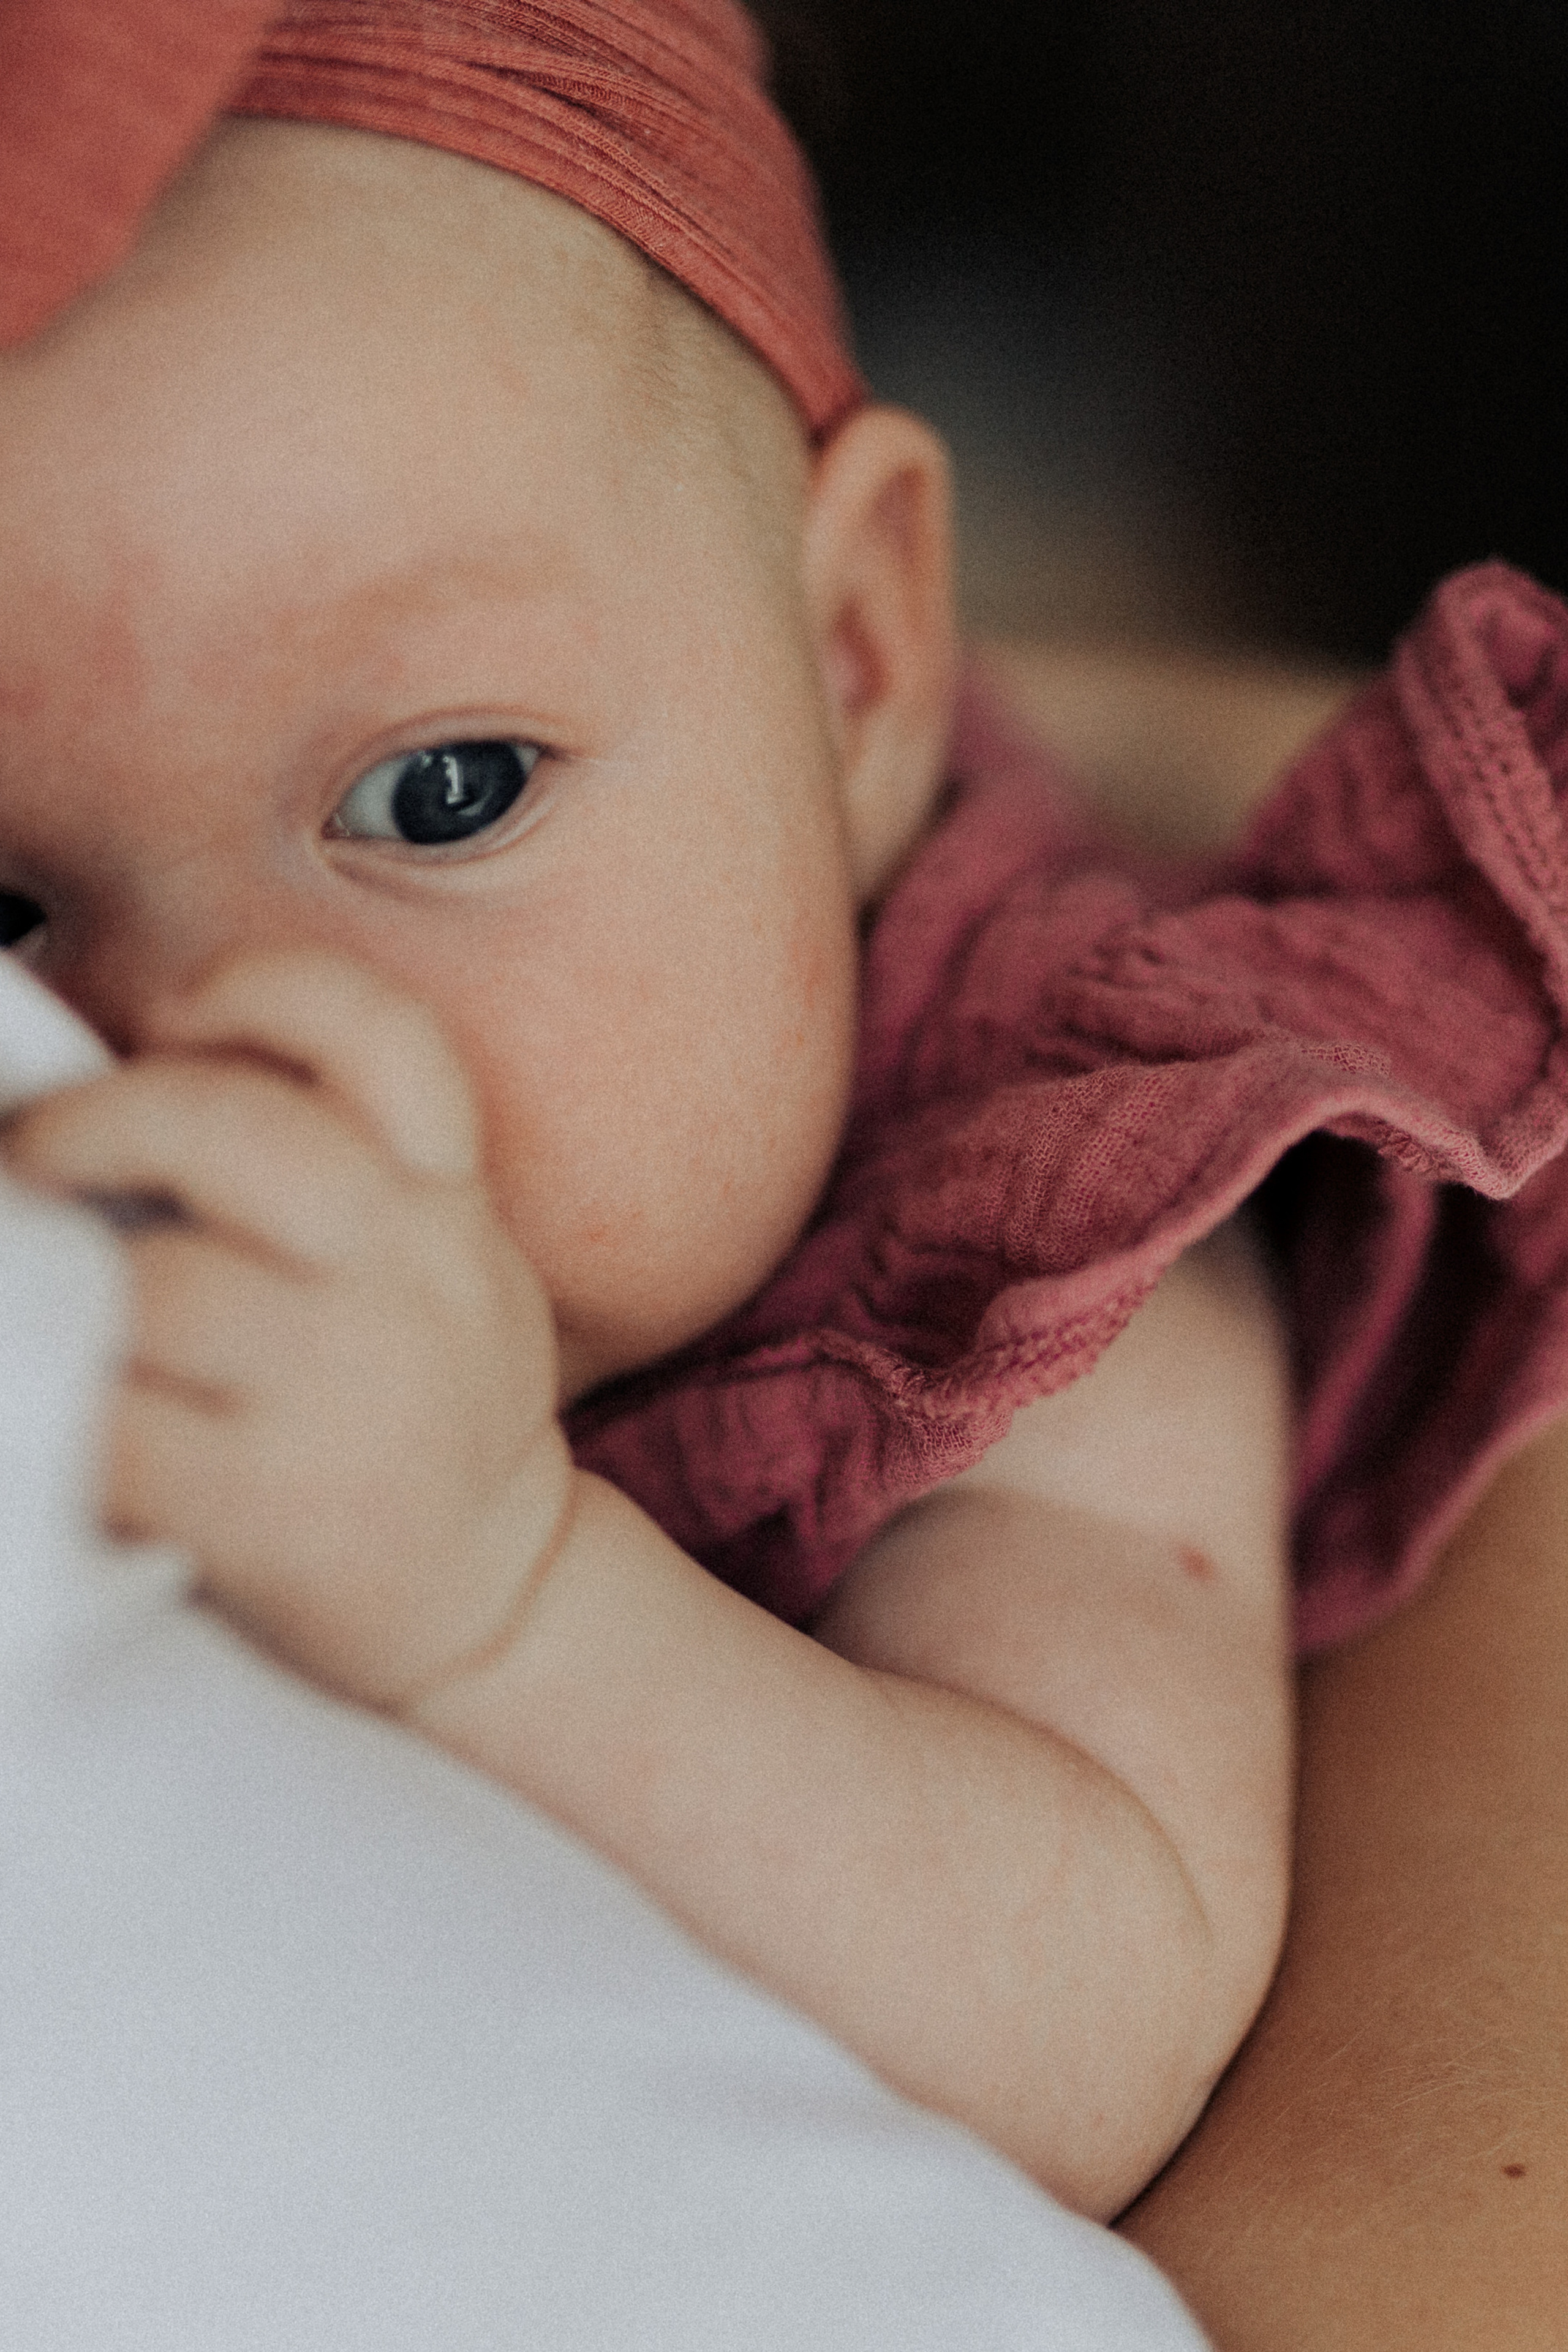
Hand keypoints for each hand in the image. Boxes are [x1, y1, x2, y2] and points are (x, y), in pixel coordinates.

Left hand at [0, 952, 570, 1708]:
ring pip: (160, 1283)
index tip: (175, 1017)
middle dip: (95, 1121)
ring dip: (59, 1283)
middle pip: (238, 1132)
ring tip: (31, 1295)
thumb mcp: (442, 1272)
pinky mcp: (277, 1509)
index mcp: (450, 1209)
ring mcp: (351, 1395)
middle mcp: (416, 1281)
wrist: (498, 1609)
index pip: (387, 1042)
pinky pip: (117, 1430)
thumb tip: (133, 1091)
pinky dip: (54, 1411)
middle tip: (30, 1156)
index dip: (268, 992)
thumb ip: (342, 1184)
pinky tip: (47, 1413)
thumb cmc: (424, 1421)